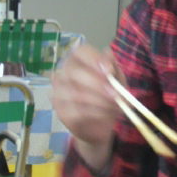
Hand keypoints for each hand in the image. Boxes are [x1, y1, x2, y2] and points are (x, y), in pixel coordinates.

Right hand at [51, 44, 125, 170]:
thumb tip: (108, 53)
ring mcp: (59, 93)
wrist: (99, 125)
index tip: (110, 72)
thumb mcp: (117, 81)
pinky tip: (103, 114)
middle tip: (114, 94)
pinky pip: (75, 111)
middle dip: (97, 84)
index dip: (95, 59)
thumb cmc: (107, 97)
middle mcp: (64, 73)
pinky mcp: (61, 112)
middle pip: (74, 72)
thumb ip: (114, 67)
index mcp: (78, 60)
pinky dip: (93, 113)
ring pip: (75, 94)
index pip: (80, 52)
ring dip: (98, 101)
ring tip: (113, 106)